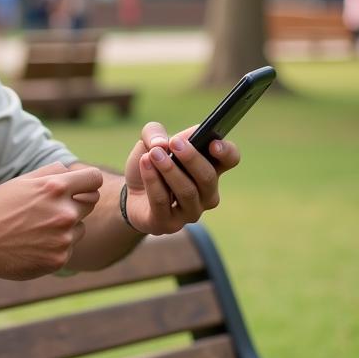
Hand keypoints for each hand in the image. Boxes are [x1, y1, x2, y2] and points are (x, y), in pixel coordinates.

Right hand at [0, 162, 103, 279]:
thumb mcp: (20, 183)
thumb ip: (49, 173)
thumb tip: (69, 170)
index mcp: (55, 188)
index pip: (94, 178)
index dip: (88, 181)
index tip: (81, 187)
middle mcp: (64, 213)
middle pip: (91, 202)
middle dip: (76, 203)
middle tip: (51, 209)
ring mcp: (64, 238)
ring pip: (80, 227)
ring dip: (66, 227)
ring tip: (36, 229)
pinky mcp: (60, 259)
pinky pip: (68, 248)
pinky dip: (55, 246)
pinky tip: (33, 245)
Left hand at [122, 122, 239, 234]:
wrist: (128, 195)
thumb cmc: (149, 166)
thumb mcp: (148, 143)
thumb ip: (154, 133)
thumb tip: (161, 143)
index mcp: (210, 169)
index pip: (230, 160)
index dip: (226, 152)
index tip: (213, 143)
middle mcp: (206, 193)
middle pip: (208, 177)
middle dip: (191, 158)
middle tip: (174, 142)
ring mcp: (190, 212)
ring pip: (187, 191)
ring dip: (170, 170)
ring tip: (154, 153)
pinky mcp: (169, 224)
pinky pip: (163, 202)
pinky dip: (153, 181)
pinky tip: (144, 165)